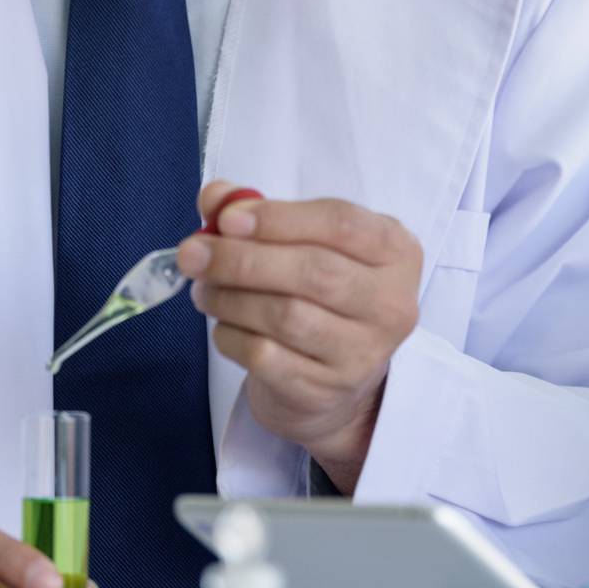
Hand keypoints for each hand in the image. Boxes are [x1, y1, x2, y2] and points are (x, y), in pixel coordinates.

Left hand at [178, 181, 421, 492]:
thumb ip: (258, 212)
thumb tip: (215, 197)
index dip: (280, 218)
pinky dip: (232, 335)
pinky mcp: (327, 390)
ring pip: (287, 316)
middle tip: (192, 253)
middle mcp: (391, 303)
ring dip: (230, 297)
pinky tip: (223, 324)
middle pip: (314, 272)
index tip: (227, 218)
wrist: (334, 379)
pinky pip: (267, 357)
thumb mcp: (302, 242)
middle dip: (243, 259)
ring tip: (203, 288)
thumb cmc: (319, 292)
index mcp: (395, 251)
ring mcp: (363, 353)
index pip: (342, 224)